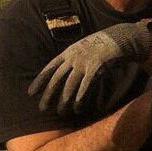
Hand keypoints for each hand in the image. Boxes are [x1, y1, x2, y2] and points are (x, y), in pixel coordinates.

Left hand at [28, 22, 151, 113]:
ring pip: (69, 86)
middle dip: (48, 95)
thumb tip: (66, 70)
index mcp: (68, 52)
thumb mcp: (83, 46)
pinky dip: (80, 99)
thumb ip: (73, 57)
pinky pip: (85, 88)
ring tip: (61, 112)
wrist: (120, 38)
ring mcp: (84, 64)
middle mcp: (73, 58)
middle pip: (56, 79)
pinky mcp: (96, 70)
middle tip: (42, 108)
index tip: (31, 93)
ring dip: (64, 101)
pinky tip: (78, 108)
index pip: (49, 68)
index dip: (39, 81)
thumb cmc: (103, 44)